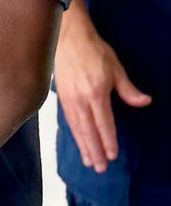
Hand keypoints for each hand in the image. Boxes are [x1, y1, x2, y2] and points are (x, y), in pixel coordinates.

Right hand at [54, 4, 150, 173]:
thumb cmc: (93, 50)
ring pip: (76, 128)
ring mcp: (68, 98)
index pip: (103, 123)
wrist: (67, 36)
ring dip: (83, 146)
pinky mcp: (61, 95)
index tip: (112, 156)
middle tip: (99, 168)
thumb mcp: (115, 67)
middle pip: (88, 131)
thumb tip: (144, 102)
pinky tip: (78, 141)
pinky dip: (74, 134)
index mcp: (95, 92)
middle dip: (94, 151)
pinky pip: (68, 120)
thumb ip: (128, 89)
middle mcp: (80, 98)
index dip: (108, 141)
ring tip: (89, 161)